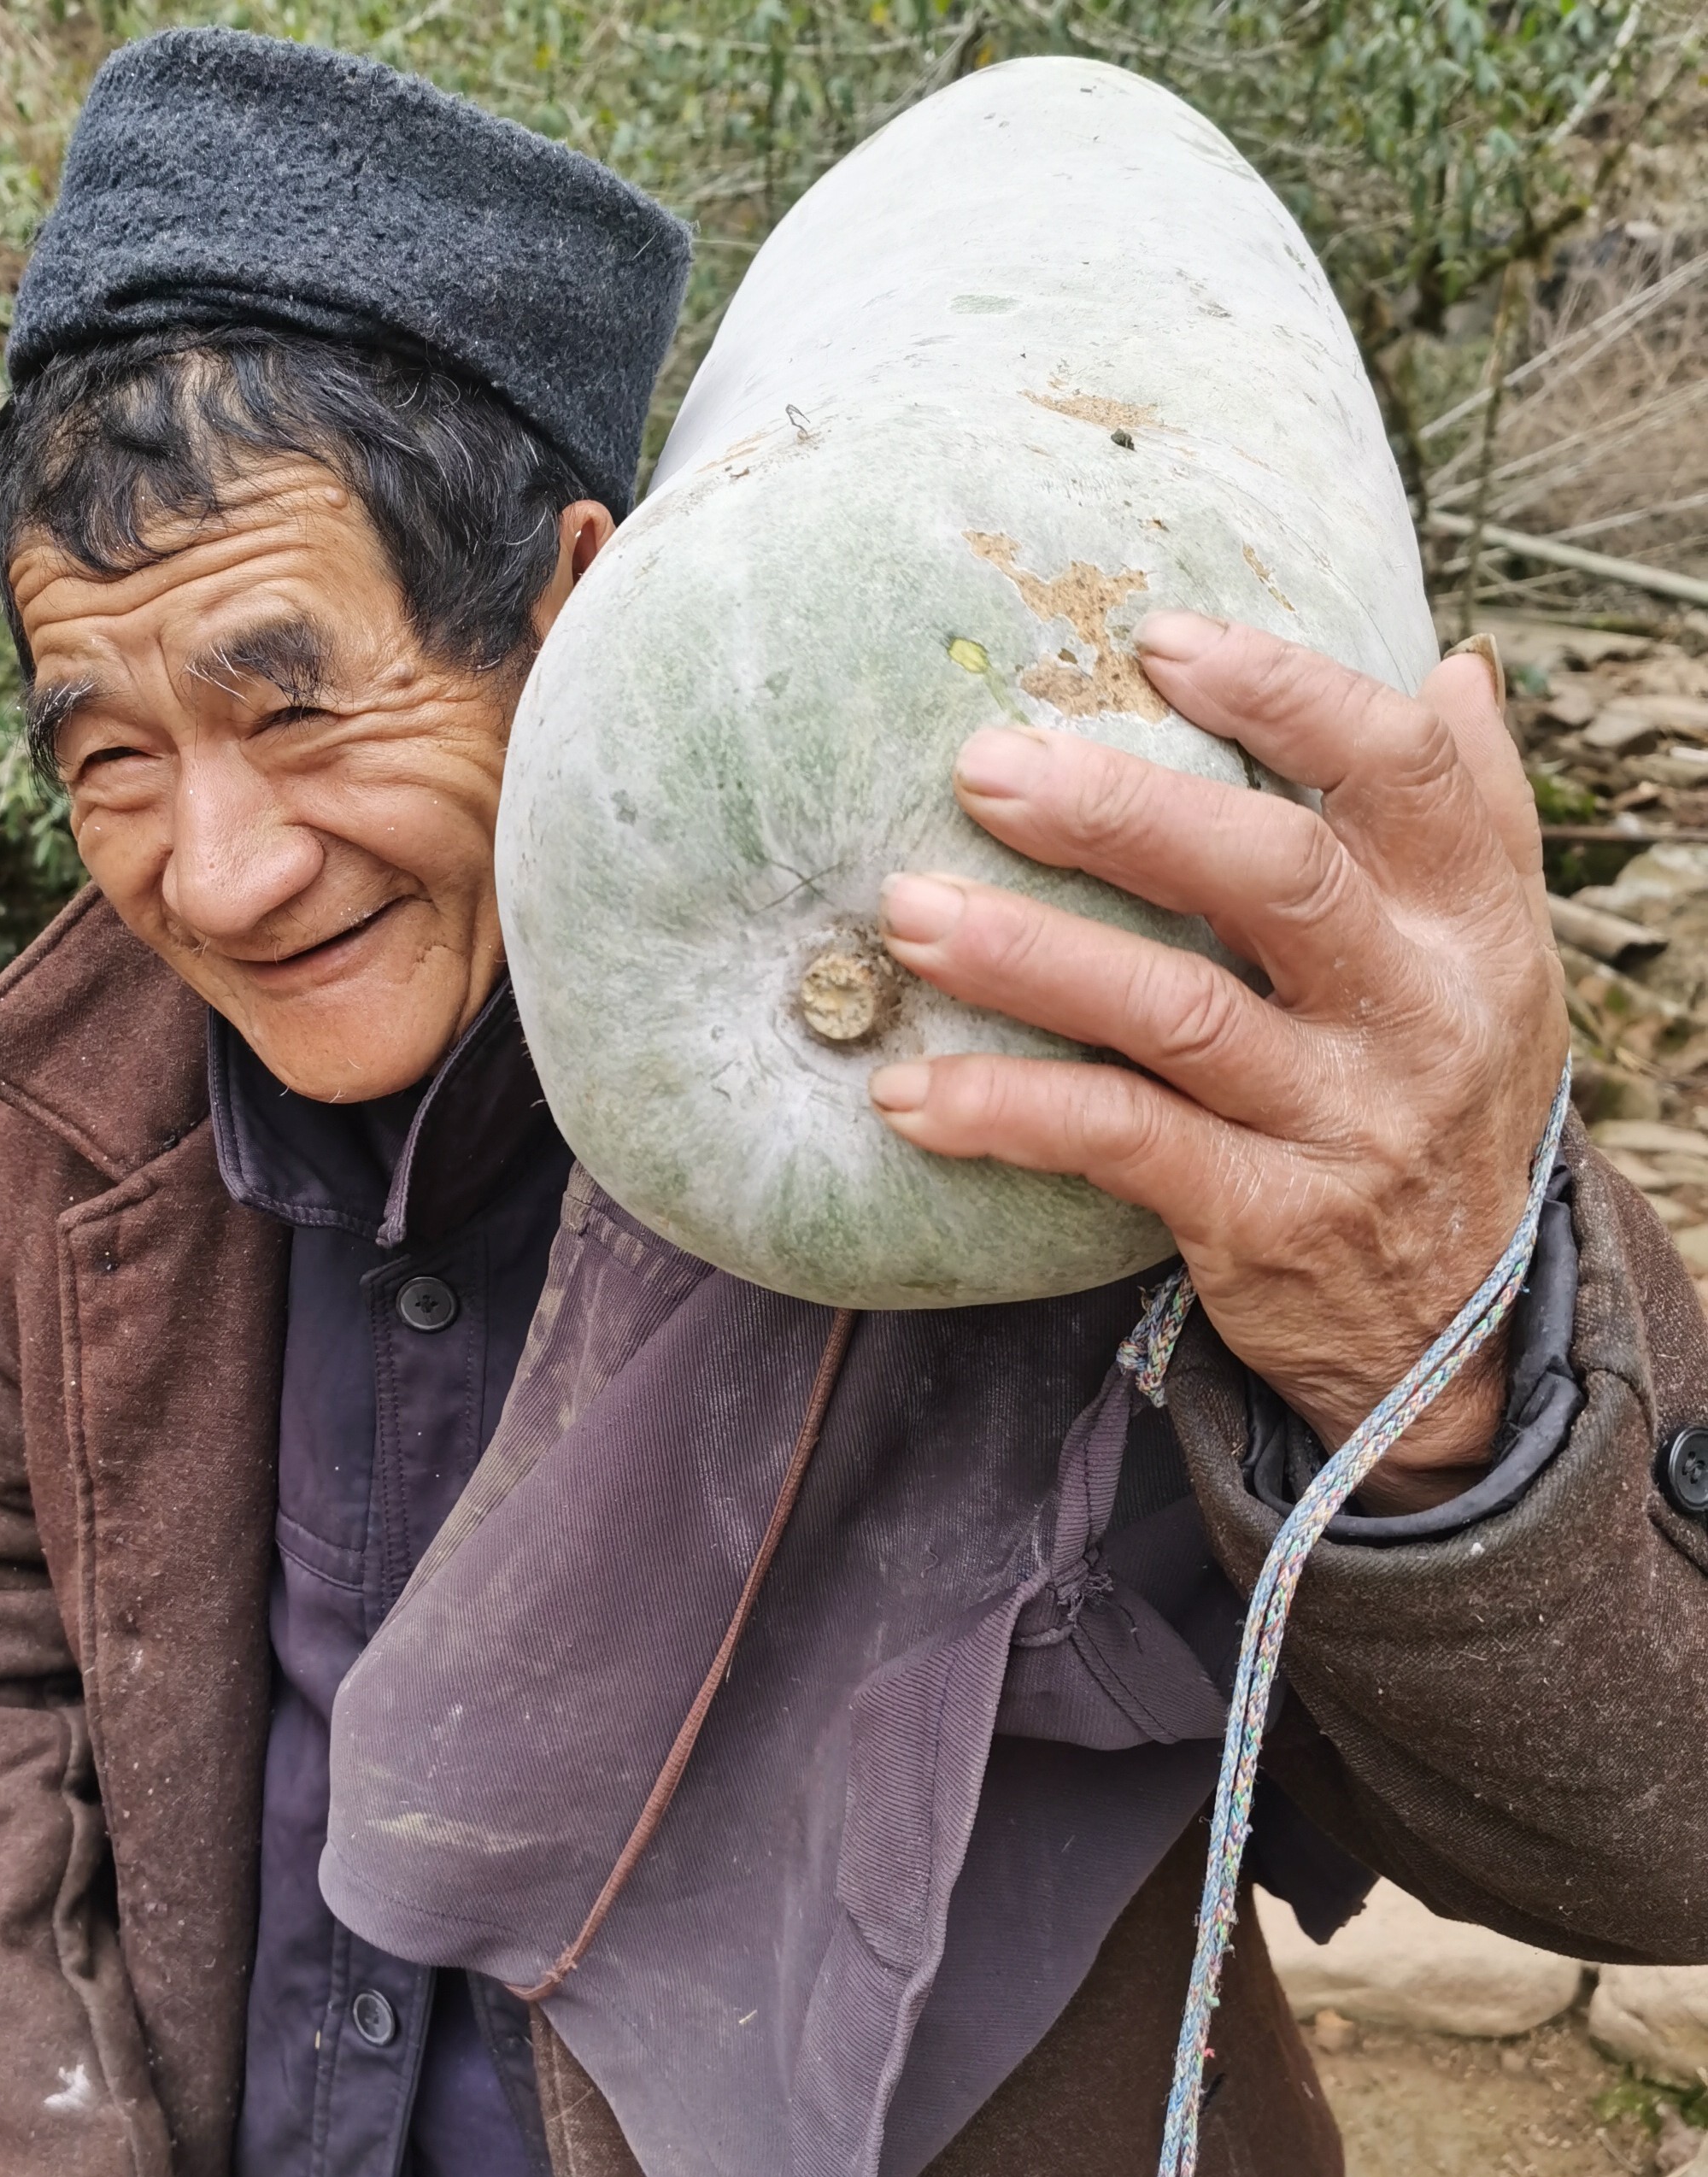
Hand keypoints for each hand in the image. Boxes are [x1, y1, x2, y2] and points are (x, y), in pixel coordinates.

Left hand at [869, 612, 1566, 1511]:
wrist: (1460, 1316)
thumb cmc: (1438, 1089)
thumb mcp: (1489, 956)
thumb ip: (1470, 812)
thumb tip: (1449, 662)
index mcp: (1472, 916)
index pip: (1399, 770)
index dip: (1284, 690)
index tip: (1154, 641)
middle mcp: (1420, 1008)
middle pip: (1273, 873)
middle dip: (1120, 813)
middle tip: (981, 764)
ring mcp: (1343, 1118)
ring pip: (1177, 1011)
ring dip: (1029, 957)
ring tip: (905, 914)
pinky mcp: (1265, 1215)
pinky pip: (1120, 1143)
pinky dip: (1007, 1111)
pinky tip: (906, 1091)